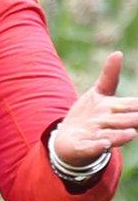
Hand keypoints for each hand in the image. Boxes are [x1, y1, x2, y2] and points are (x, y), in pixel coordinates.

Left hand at [54, 51, 137, 166]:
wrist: (69, 139)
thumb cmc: (90, 115)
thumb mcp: (99, 93)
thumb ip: (110, 75)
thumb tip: (118, 53)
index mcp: (116, 111)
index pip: (134, 106)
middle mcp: (110, 125)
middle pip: (126, 121)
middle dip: (135, 120)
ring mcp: (98, 137)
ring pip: (112, 136)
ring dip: (120, 135)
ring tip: (131, 134)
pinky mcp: (84, 147)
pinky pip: (91, 148)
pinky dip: (97, 146)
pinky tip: (102, 144)